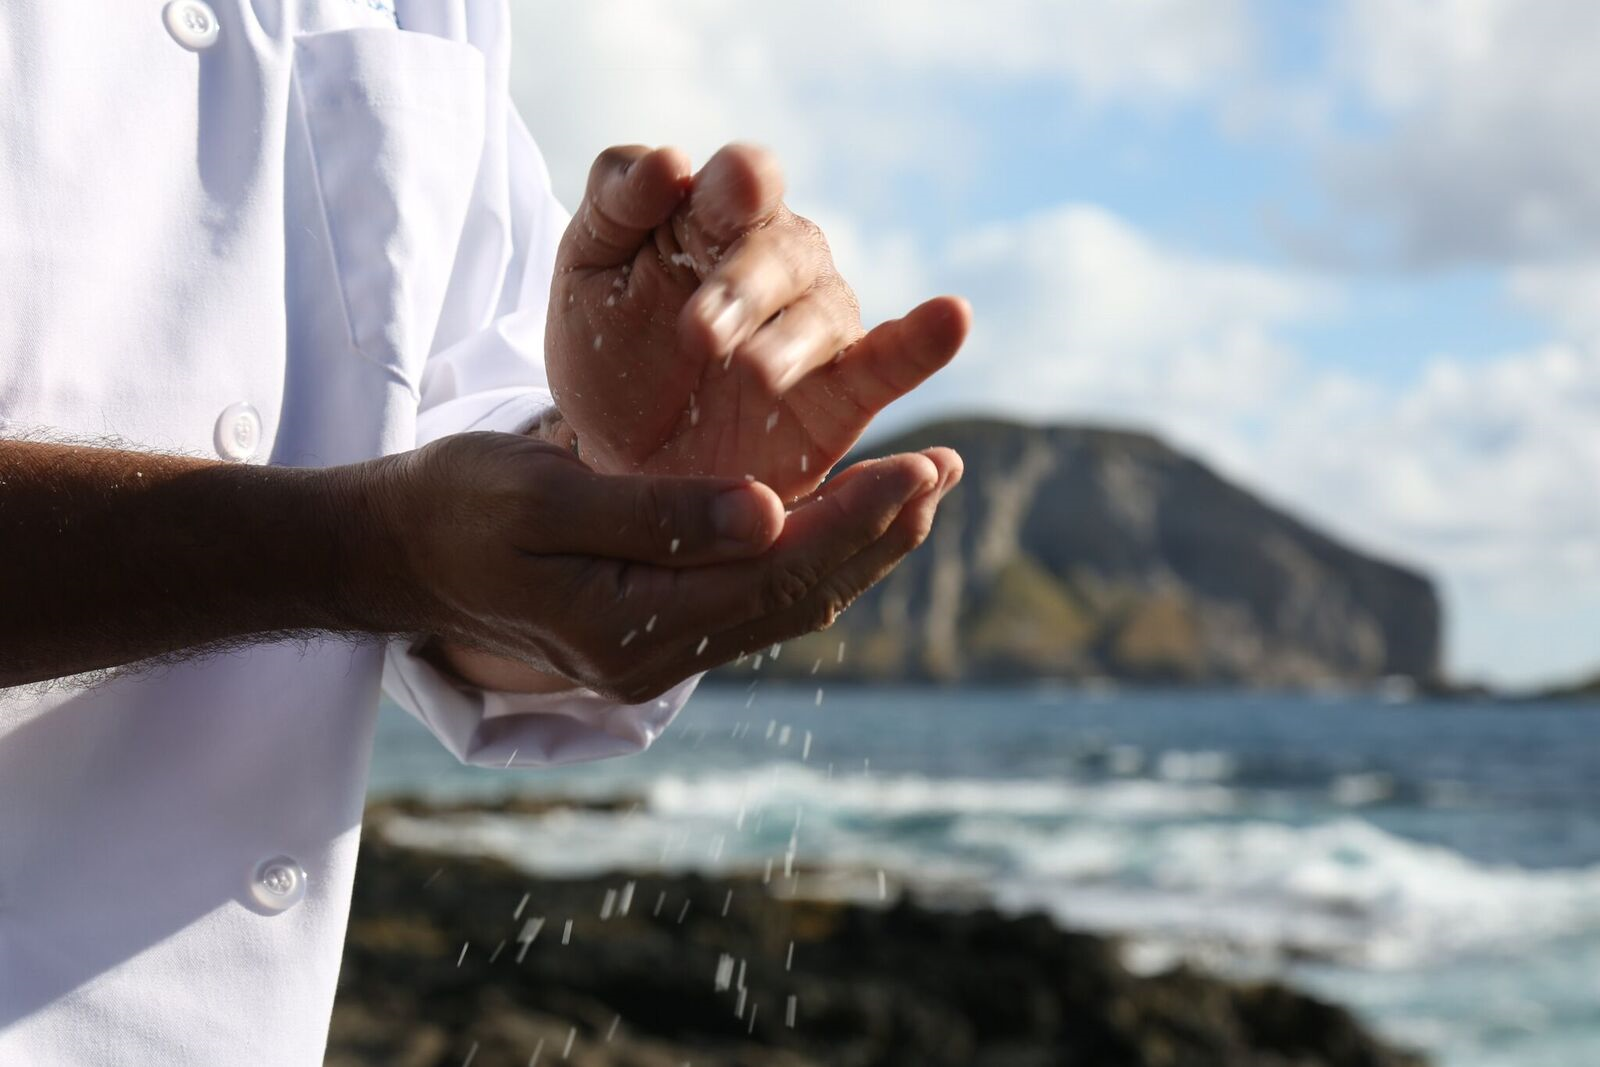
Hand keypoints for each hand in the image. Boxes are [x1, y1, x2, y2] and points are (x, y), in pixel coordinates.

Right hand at [373, 431, 960, 701]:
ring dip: (856, 547)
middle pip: (797, 596)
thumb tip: (772, 513)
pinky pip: (755, 599)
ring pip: (786, 602)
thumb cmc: (457, 508)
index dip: (858, 518)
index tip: (924, 464)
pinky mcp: (656, 629)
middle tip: (945, 469)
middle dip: (878, 532)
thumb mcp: (543, 495)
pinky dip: (810, 554)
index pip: (775, 574)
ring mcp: (658, 652)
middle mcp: (655, 657)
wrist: (397, 553)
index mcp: (629, 627)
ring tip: (918, 490)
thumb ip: (655, 512)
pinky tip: (841, 516)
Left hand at [547, 143, 969, 500]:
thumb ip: (616, 206)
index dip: (736, 183)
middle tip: (698, 334)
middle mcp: (779, 262)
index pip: (742, 180)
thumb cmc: (608, 351)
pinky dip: (924, 343)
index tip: (707, 190)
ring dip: (791, 340)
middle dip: (742, 285)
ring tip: (754, 375)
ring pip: (823, 313)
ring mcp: (816, 326)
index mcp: (716, 217)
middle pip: (783, 249)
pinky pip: (891, 364)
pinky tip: (953, 317)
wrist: (619, 458)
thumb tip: (668, 160)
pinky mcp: (844, 396)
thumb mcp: (588, 271)